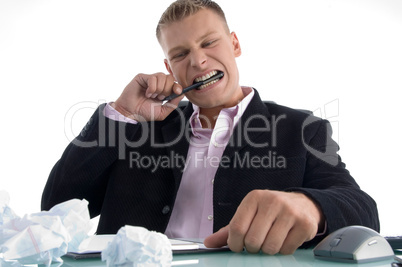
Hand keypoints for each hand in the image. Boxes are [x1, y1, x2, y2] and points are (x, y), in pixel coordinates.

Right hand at [112, 73, 183, 120]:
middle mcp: (158, 84)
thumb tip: (182, 94)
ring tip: (152, 96)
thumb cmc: (144, 113)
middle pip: (170, 78)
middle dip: (167, 89)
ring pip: (162, 76)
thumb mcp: (162, 112)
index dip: (178, 86)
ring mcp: (150, 80)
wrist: (131, 113)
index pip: (175, 83)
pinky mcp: (142, 77)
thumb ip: (173, 104)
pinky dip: (152, 88)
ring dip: (159, 89)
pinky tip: (147, 93)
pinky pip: (153, 78)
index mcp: (164, 91)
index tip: (177, 91)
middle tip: (159, 98)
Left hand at [204, 190, 323, 254]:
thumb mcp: (249, 215)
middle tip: (256, 244)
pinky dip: (283, 251)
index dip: (234, 243)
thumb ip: (228, 230)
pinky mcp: (305, 224)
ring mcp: (290, 212)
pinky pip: (286, 250)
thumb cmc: (270, 212)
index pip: (237, 227)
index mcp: (254, 198)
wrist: (303, 204)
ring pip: (270, 247)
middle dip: (252, 248)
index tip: (238, 246)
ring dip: (267, 251)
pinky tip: (284, 239)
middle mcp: (272, 201)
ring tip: (269, 240)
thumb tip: (208, 243)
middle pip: (252, 240)